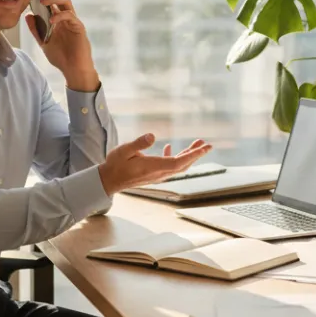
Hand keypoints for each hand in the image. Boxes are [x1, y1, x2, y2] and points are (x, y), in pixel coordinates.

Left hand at [25, 0, 97, 89]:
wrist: (73, 70)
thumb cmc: (61, 57)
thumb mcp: (43, 42)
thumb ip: (36, 29)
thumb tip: (28, 15)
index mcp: (59, 19)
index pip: (53, 0)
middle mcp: (67, 17)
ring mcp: (73, 21)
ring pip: (67, 2)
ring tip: (43, 0)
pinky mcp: (79, 27)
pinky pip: (70, 16)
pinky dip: (60, 16)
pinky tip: (51, 20)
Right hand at [97, 134, 212, 195]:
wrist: (108, 181)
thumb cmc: (115, 164)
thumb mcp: (124, 150)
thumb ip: (138, 143)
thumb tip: (153, 135)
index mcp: (153, 166)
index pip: (178, 162)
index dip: (193, 155)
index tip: (204, 148)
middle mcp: (158, 173)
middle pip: (183, 164)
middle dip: (196, 154)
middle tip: (207, 144)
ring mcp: (157, 175)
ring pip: (178, 166)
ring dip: (188, 155)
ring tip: (197, 144)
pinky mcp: (153, 174)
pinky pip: (169, 167)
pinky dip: (175, 157)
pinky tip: (170, 148)